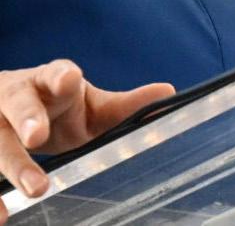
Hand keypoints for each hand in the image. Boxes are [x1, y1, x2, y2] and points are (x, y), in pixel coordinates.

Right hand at [0, 59, 174, 222]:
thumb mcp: (87, 104)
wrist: (8, 104)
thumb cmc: (56, 104)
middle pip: (18, 102)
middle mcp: (17, 96)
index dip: (60, 76)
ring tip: (35, 189)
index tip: (69, 79)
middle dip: (27, 117)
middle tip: (38, 135)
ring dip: (11, 163)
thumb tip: (169, 93)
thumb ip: (122, 106)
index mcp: (50, 80)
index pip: (54, 73)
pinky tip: (2, 215)